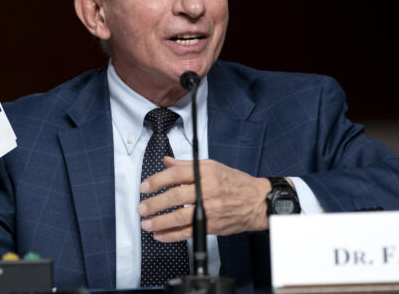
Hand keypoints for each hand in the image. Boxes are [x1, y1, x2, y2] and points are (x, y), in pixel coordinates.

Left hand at [136, 157, 271, 241]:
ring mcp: (209, 209)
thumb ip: (186, 165)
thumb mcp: (212, 166)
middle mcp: (206, 190)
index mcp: (205, 173)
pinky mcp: (211, 225)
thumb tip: (167, 162)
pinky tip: (160, 235)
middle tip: (141, 208)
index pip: (175, 174)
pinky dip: (171, 235)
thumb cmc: (235, 182)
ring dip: (159, 222)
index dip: (156, 181)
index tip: (144, 187)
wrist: (257, 202)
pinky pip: (188, 232)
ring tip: (146, 223)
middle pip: (174, 196)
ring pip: (179, 217)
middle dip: (154, 203)